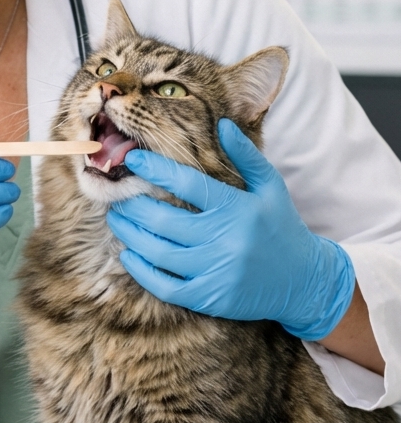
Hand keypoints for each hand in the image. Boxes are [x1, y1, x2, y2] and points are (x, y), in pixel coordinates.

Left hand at [106, 119, 354, 340]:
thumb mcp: (270, 187)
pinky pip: (164, 286)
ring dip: (130, 234)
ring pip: (158, 252)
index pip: (188, 184)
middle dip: (133, 204)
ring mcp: (216, 272)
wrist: (305, 282)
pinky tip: (129, 254)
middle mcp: (226, 240)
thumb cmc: (282, 227)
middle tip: (117, 194)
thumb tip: (223, 124)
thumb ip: (246, 156)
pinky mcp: (209, 298)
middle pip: (164, 220)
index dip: (156, 169)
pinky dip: (141, 270)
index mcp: (238, 208)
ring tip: (117, 219)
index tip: (133, 159)